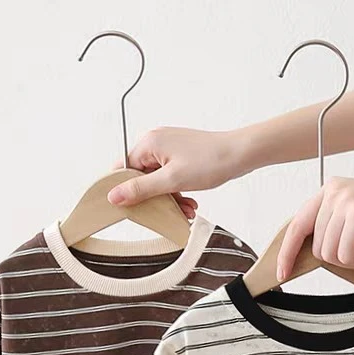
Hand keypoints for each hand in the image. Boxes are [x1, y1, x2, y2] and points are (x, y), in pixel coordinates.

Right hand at [107, 128, 244, 216]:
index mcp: (149, 143)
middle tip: (168, 212)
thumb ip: (141, 189)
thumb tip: (113, 196)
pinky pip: (170, 177)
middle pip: (141, 176)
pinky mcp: (181, 156)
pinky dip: (178, 191)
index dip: (125, 190)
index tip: (132, 207)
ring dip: (169, 198)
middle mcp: (156, 142)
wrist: (240, 154)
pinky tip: (190, 203)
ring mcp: (169, 149)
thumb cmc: (210, 161)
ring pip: (158, 180)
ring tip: (185, 210)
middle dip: (155, 198)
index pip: (123, 169)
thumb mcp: (172, 180)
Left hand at [277, 176, 353, 281]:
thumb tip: (317, 256)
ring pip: (330, 254)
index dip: (287, 252)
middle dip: (341, 259)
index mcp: (330, 190)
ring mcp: (344, 201)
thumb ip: (335, 229)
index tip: (282, 273)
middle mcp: (333, 191)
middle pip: (317, 247)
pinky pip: (346, 256)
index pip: (296, 225)